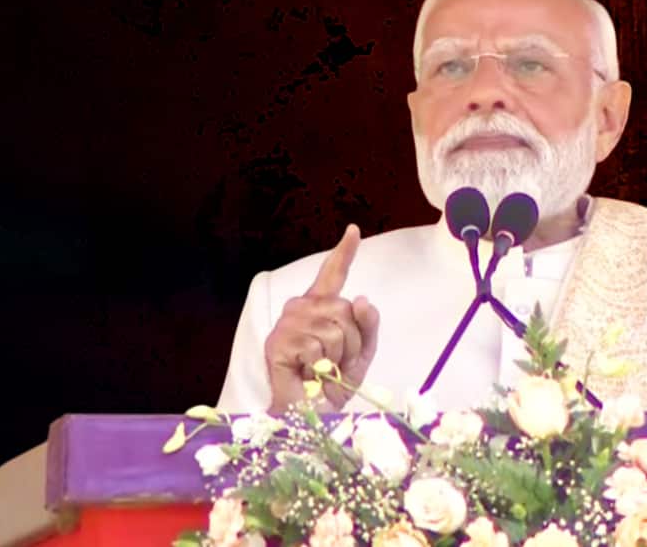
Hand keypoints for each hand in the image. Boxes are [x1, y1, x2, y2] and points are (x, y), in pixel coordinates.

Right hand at [265, 224, 379, 412]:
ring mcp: (288, 323)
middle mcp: (301, 308)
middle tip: (334, 363)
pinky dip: (319, 367)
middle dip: (351, 342)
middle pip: (345, 309)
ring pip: (334, 329)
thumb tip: (363, 299)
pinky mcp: (278, 342)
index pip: (334, 274)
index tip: (353, 231)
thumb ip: (368, 324)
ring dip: (336, 358)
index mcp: (321, 307)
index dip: (344, 252)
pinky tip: (306, 374)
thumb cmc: (333, 383)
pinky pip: (317, 346)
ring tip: (321, 371)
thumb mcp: (362, 352)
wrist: (312, 416)